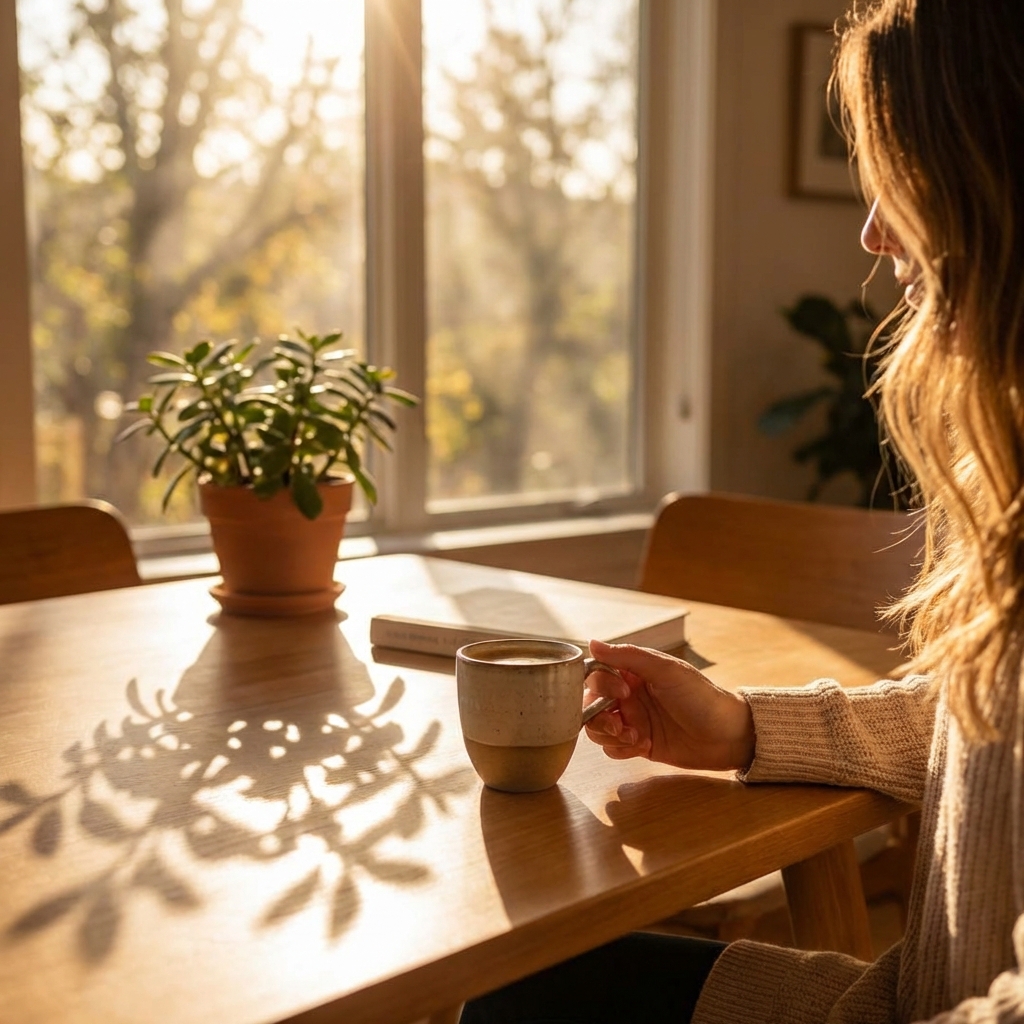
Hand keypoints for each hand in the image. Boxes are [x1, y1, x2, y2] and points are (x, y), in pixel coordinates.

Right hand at [584, 639, 754, 771]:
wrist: (728, 735)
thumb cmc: (702, 697)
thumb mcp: (666, 670)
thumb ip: (628, 656)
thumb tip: (592, 643)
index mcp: (633, 672)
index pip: (597, 674)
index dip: (601, 685)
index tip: (623, 692)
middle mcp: (629, 696)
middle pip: (590, 704)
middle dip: (598, 716)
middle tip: (619, 724)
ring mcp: (633, 720)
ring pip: (597, 728)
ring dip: (608, 734)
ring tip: (634, 737)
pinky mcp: (638, 744)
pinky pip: (612, 748)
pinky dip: (620, 749)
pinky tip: (642, 746)